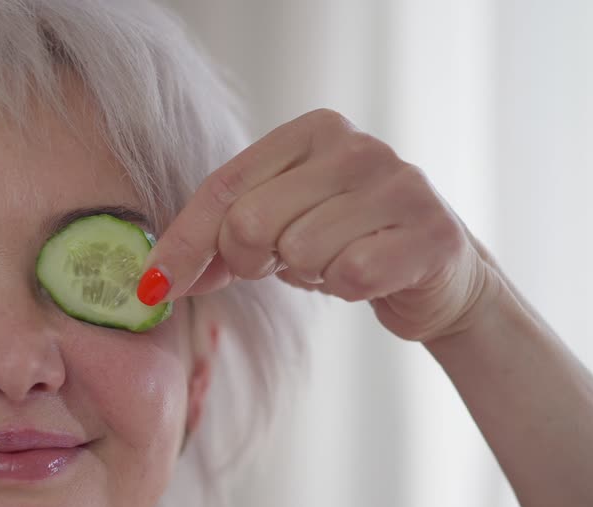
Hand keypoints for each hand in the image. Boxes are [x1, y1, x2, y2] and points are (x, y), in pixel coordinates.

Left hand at [139, 109, 498, 341]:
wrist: (437, 275)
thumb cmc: (344, 243)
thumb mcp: (278, 230)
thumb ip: (219, 240)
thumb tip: (155, 280)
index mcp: (312, 132)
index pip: (225, 187)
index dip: (184, 241)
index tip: (155, 286)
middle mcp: (356, 147)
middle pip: (252, 222)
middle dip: (254, 261)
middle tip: (285, 264)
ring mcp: (399, 184)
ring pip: (301, 252)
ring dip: (310, 275)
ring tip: (335, 263)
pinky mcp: (430, 232)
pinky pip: (350, 275)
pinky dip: (348, 289)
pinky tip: (368, 277)